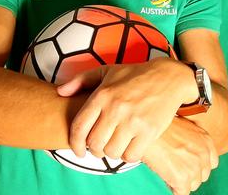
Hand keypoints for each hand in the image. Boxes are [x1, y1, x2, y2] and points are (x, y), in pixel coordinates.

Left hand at [57, 58, 197, 160]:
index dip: (74, 143)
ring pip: (111, 151)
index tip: (77, 150)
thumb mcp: (106, 71)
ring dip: (111, 152)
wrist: (167, 78)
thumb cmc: (133, 75)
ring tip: (115, 144)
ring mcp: (133, 121)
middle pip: (94, 144)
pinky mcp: (149, 131)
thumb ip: (80, 80)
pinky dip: (128, 155)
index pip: (79, 128)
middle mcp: (116, 109)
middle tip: (99, 146)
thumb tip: (60, 92)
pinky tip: (129, 146)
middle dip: (93, 149)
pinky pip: (131, 155)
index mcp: (102, 95)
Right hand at [143, 117, 217, 194]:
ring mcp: (194, 167)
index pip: (211, 162)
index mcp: (206, 140)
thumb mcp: (182, 128)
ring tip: (166, 168)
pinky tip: (164, 175)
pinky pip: (181, 193)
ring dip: (180, 180)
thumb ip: (191, 142)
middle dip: (188, 172)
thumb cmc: (157, 126)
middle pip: (202, 175)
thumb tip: (187, 154)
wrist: (143, 128)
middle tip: (173, 165)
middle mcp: (203, 154)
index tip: (187, 163)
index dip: (197, 164)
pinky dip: (172, 187)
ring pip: (192, 185)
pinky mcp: (182, 179)